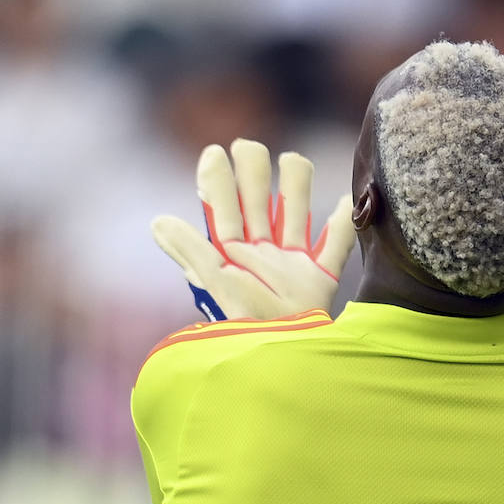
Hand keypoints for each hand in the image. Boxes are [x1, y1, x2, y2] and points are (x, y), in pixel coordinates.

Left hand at [151, 140, 355, 320]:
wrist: (285, 355)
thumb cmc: (250, 320)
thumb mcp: (217, 282)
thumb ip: (191, 250)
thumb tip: (157, 221)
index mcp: (233, 256)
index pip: (222, 210)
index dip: (217, 181)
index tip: (214, 153)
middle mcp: (262, 255)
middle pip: (258, 203)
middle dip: (252, 173)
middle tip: (247, 147)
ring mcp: (292, 265)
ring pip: (296, 214)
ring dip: (295, 186)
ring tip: (292, 160)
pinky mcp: (321, 280)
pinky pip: (335, 245)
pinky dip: (343, 224)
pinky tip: (346, 202)